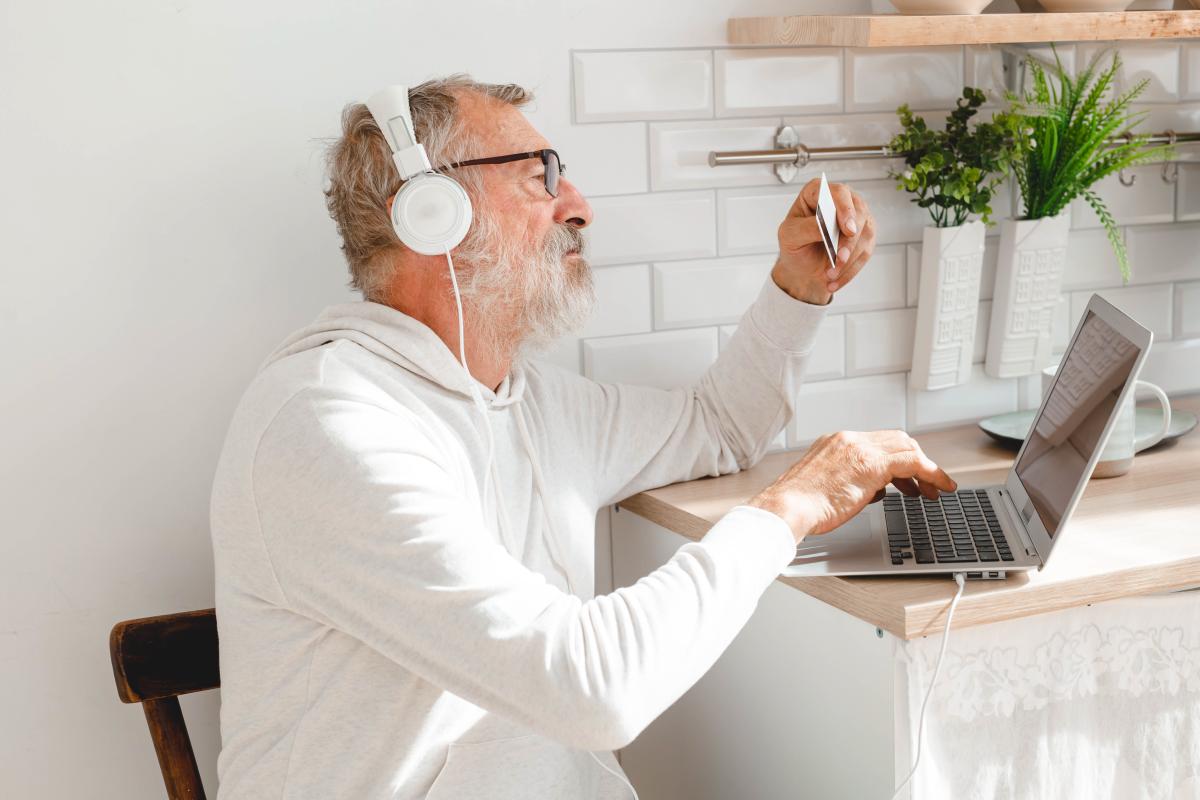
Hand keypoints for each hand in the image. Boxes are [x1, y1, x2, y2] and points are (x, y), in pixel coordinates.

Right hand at [746, 430, 956, 543]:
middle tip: (925, 484)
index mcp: (835, 442)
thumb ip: (852, 483)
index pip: (878, 441)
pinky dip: (932, 473)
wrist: (786, 508)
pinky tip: (940, 487)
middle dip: (916, 461)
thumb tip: (875, 491)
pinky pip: (914, 462)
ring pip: (908, 447)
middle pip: (897, 439)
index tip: (907, 477)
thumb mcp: (826, 488)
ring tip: (934, 489)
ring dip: (926, 468)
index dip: (898, 458)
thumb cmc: (799, 506)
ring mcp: (860, 449)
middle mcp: (848, 439)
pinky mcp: (872, 464)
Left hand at [772, 178, 876, 305]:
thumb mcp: (790, 236)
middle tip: (838, 260)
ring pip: (865, 234)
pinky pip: (865, 252)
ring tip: (830, 274)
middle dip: (848, 241)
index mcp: (818, 191)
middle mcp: (841, 200)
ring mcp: (857, 216)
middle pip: (858, 213)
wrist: (802, 267)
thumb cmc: (795, 245)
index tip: (848, 229)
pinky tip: (835, 280)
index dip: (845, 209)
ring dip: (849, 258)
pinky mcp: (865, 235)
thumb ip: (807, 228)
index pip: (838, 192)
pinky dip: (851, 269)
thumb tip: (827, 227)